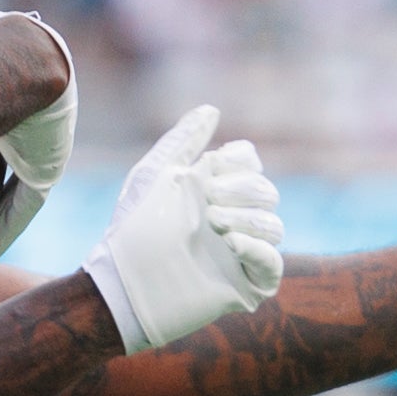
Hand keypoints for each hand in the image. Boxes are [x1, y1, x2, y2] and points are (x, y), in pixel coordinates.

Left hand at [80, 106, 284, 352]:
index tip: (212, 166)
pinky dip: (259, 249)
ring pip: (274, 226)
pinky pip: (273, 264)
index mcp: (212, 192)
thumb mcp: (155, 175)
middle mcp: (230, 220)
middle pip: (266, 191)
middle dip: (241, 190)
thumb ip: (183, 140)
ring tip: (214, 224)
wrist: (123, 280)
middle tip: (208, 201)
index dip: (238, 161)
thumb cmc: (131, 229)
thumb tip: (211, 110)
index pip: (250, 163)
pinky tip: (233, 244)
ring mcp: (240, 254)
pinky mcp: (245, 285)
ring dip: (248, 219)